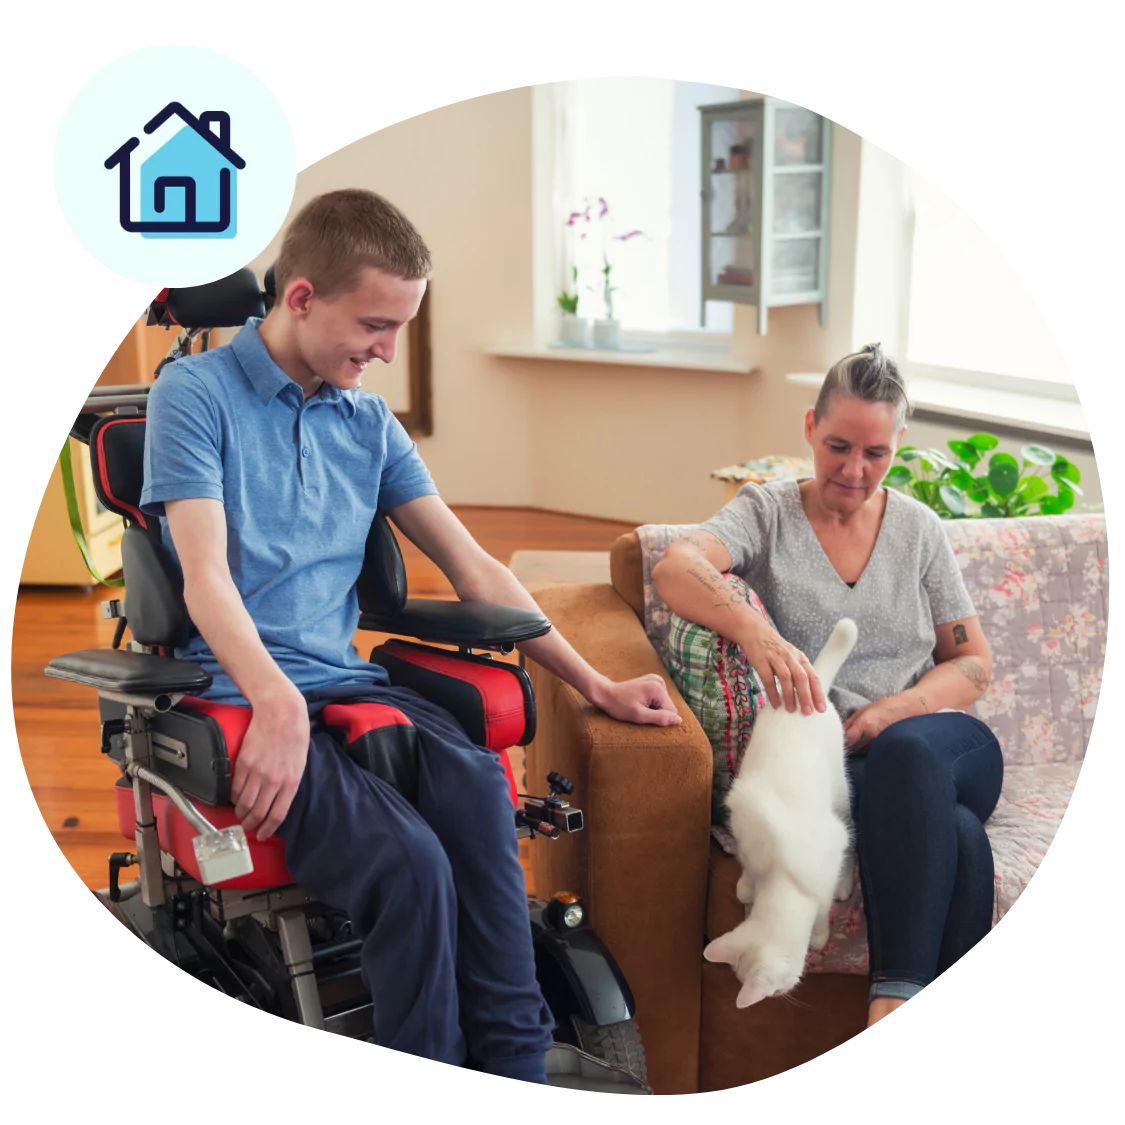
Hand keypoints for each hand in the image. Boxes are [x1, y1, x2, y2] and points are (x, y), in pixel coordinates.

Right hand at [231, 699, 310, 840]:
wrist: (281, 711)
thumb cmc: (295, 733)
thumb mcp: (300, 761)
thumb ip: (290, 781)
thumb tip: (280, 798)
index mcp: (291, 781)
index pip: (278, 815)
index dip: (268, 829)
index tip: (263, 835)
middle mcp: (274, 780)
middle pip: (258, 813)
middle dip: (251, 824)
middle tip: (247, 827)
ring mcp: (257, 772)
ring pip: (244, 803)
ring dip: (240, 813)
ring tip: (240, 816)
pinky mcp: (243, 763)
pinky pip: (235, 787)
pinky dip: (233, 797)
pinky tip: (235, 799)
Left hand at [591, 674, 682, 726]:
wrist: (606, 693)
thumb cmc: (619, 706)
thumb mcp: (639, 716)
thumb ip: (660, 718)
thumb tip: (679, 720)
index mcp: (658, 688)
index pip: (671, 711)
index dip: (658, 717)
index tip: (643, 714)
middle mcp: (659, 681)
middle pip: (668, 706)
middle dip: (656, 712)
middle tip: (640, 710)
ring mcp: (656, 679)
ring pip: (664, 703)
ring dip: (653, 708)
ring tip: (639, 705)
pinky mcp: (653, 681)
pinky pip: (659, 698)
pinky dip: (651, 703)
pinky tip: (640, 701)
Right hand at [740, 619, 825, 714]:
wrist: (755, 632)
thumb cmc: (776, 649)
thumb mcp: (791, 657)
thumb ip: (800, 672)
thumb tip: (809, 696)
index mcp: (800, 658)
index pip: (813, 676)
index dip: (818, 693)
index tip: (821, 709)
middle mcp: (790, 657)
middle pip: (801, 677)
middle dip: (805, 696)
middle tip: (808, 712)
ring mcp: (775, 658)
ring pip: (786, 678)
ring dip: (789, 695)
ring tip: (791, 710)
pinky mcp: (761, 660)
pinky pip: (768, 678)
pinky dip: (772, 692)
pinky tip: (776, 703)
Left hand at [842, 695, 914, 751]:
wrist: (907, 710)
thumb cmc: (885, 707)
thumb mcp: (863, 710)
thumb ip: (850, 723)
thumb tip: (839, 732)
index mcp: (864, 725)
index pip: (846, 740)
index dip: (838, 742)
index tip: (833, 741)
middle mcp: (871, 737)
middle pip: (852, 748)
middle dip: (846, 746)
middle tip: (840, 743)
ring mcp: (879, 744)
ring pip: (860, 751)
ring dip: (856, 749)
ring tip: (855, 742)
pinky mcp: (884, 747)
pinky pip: (869, 752)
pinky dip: (865, 749)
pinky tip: (865, 744)